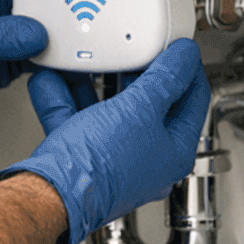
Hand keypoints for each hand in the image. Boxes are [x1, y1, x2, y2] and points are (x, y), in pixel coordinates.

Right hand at [0, 39, 210, 243]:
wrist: (49, 197)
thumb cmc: (99, 167)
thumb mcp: (139, 110)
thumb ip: (165, 79)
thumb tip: (185, 57)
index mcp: (174, 152)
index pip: (194, 100)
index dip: (187, 68)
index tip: (177, 45)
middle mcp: (147, 159)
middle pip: (152, 104)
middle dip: (138, 71)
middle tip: (136, 47)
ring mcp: (114, 159)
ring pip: (111, 110)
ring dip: (98, 82)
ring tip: (92, 59)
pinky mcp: (83, 159)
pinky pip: (77, 119)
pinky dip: (66, 97)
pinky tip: (53, 79)